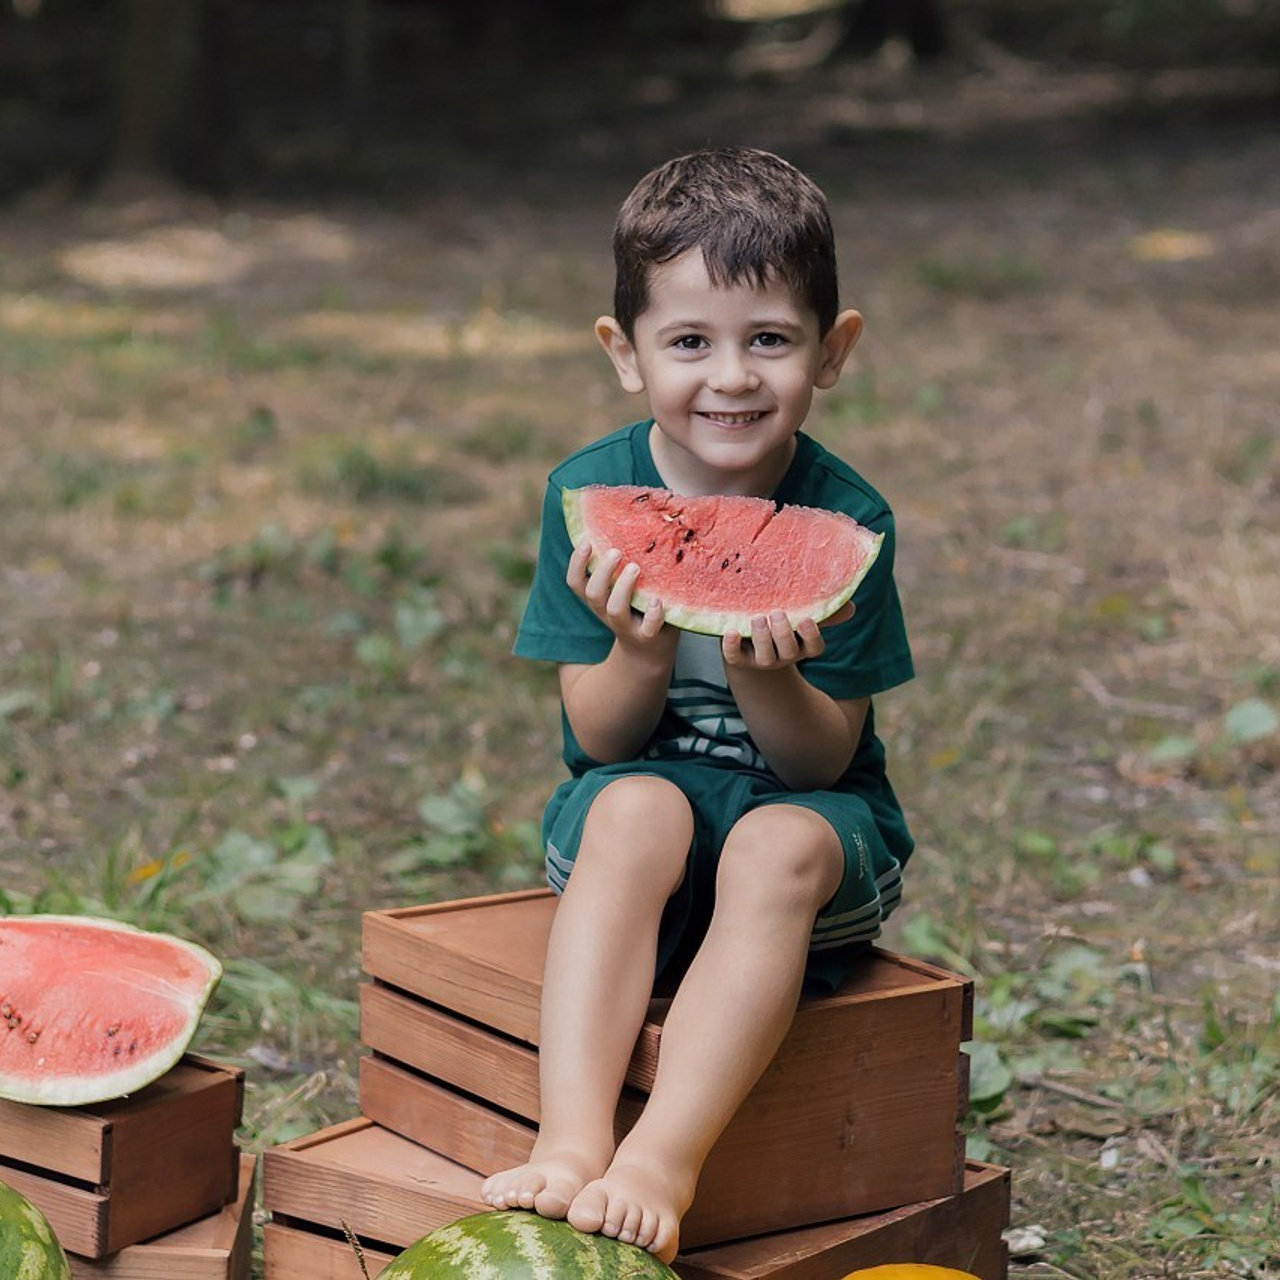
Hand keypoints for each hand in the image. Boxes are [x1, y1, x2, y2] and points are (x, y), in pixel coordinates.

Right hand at [568, 540, 674, 656]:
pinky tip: (657, 600)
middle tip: (616, 552)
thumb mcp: (622, 589)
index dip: (576, 563)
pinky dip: (652, 614)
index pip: (576, 582)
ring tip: (636, 567)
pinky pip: (647, 628)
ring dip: (623, 587)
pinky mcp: (648, 637)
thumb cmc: (636, 610)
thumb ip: (620, 567)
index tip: (587, 541)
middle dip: (602, 572)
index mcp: (598, 599)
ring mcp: (627, 626)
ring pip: (615, 609)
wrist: (649, 653)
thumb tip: (623, 522)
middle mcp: (607, 612)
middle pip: (593, 594)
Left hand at [721, 602, 853, 672]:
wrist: (749, 642)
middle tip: (778, 613)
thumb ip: (822, 612)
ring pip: (765, 657)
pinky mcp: (738, 659)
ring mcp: (761, 660)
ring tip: (757, 618)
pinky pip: (734, 658)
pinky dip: (731, 647)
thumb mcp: (800, 617)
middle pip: (788, 652)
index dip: (811, 636)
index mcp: (802, 646)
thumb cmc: (780, 624)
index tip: (806, 619)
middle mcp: (784, 656)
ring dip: (762, 638)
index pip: (814, 648)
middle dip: (783, 634)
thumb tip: (851, 608)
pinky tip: (731, 632)